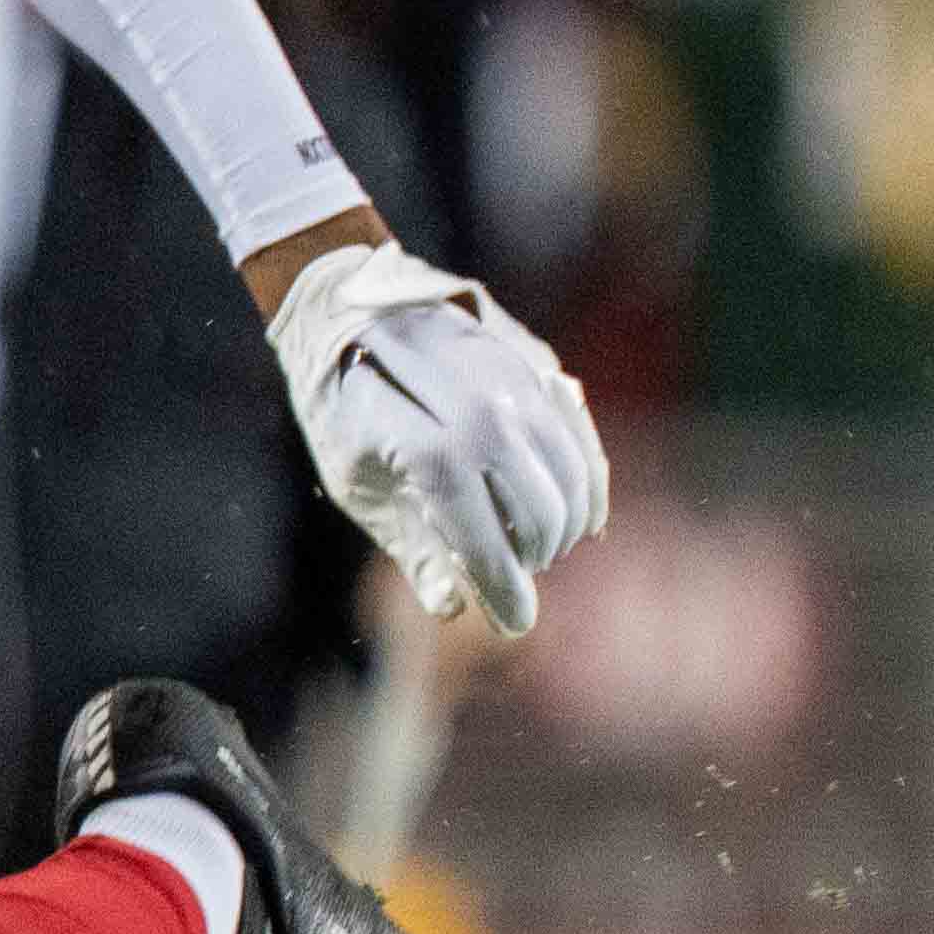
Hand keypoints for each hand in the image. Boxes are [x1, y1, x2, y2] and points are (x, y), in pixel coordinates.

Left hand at [264, 236, 609, 630]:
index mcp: (417, 437)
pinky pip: (582, 438)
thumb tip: (453, 608)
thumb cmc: (346, 410)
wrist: (348, 313)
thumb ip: (410, 543)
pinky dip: (588, 485)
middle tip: (516, 576)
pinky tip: (580, 520)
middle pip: (535, 503)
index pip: (473, 525)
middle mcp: (475, 406)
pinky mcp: (537, 368)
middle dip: (533, 554)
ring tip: (535, 549)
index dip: (499, 578)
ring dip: (563, 524)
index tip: (514, 621)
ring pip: (569, 473)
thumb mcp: (356, 481)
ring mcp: (512, 381)